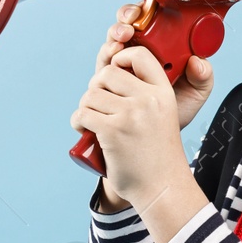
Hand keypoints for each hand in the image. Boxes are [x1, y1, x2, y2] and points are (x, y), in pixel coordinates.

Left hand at [71, 42, 197, 211]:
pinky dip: (78, 122)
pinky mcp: (112, 131)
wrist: (162, 187)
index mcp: (163, 93)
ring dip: (85, 108)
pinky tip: (86, 131)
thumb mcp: (161, 114)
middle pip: (106, 73)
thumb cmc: (156, 152)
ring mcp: (131, 115)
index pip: (139, 55)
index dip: (120, 58)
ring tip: (93, 122)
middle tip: (98, 106)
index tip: (112, 76)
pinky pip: (82, 114)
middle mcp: (149, 100)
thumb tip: (107, 69)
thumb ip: (143, 92)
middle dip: (96, 87)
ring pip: (90, 95)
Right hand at [92, 3, 215, 131]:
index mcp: (156, 50)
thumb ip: (203, 77)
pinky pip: (99, 71)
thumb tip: (198, 62)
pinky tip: (109, 66)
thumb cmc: (174, 113)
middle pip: (122, 28)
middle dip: (122, 21)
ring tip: (118, 46)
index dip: (141, 11)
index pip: (145, 21)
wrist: (156, 140)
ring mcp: (117, 70)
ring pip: (109, 46)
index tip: (143, 11)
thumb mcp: (195, 94)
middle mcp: (133, 56)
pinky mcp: (104, 86)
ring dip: (111, 41)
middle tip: (127, 29)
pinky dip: (102, 66)